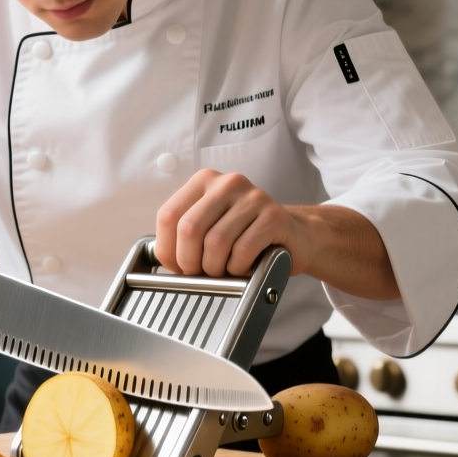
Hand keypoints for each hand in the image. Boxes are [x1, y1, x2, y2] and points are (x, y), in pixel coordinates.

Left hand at [153, 168, 400, 299]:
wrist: (294, 235)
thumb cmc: (246, 236)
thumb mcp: (210, 227)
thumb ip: (183, 236)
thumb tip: (163, 260)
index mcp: (204, 182)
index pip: (168, 216)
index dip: (169, 249)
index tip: (179, 266)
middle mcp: (227, 183)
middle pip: (189, 229)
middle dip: (190, 263)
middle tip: (201, 274)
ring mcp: (252, 197)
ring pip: (215, 242)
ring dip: (216, 269)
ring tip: (225, 271)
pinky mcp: (273, 215)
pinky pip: (242, 250)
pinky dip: (238, 268)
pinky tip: (245, 267)